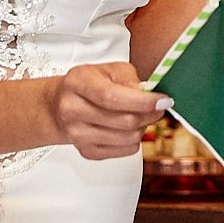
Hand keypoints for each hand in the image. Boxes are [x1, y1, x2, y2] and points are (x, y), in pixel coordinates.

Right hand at [53, 62, 171, 159]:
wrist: (60, 106)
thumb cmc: (89, 84)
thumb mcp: (109, 70)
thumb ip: (130, 79)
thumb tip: (149, 94)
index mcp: (78, 83)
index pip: (111, 96)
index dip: (143, 101)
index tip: (164, 100)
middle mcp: (72, 110)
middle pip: (124, 121)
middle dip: (150, 114)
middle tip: (159, 107)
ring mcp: (77, 134)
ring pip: (127, 138)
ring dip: (143, 127)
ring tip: (140, 116)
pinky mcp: (86, 152)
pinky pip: (124, 151)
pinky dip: (134, 140)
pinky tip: (128, 128)